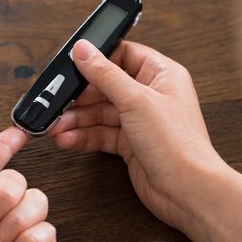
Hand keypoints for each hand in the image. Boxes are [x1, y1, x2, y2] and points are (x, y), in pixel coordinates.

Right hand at [50, 39, 241, 241]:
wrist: (185, 191)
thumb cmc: (177, 144)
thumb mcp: (135, 100)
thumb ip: (105, 74)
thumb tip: (83, 50)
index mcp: (159, 75)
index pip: (123, 56)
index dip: (97, 59)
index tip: (73, 64)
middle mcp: (148, 96)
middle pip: (105, 88)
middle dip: (79, 98)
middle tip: (58, 104)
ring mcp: (138, 121)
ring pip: (99, 114)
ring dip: (76, 120)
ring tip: (57, 127)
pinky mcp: (129, 143)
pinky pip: (101, 134)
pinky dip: (83, 137)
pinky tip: (68, 140)